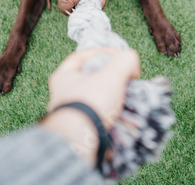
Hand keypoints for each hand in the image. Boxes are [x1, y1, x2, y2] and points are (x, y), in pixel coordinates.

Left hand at [41, 48, 139, 166]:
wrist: (81, 142)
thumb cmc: (92, 102)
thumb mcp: (113, 74)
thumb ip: (125, 60)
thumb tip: (131, 63)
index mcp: (63, 76)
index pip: (82, 56)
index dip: (103, 52)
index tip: (120, 57)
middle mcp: (62, 94)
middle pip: (90, 78)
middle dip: (110, 78)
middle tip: (125, 79)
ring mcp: (70, 113)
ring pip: (95, 99)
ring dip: (113, 98)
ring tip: (127, 98)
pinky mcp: (79, 130)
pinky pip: (97, 117)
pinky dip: (110, 115)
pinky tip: (122, 116)